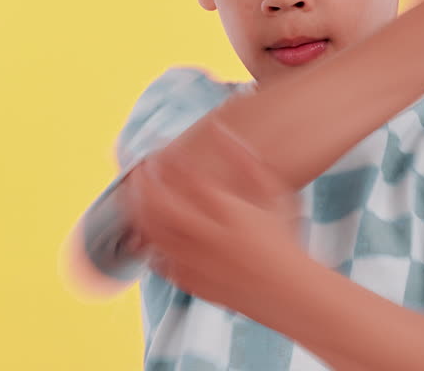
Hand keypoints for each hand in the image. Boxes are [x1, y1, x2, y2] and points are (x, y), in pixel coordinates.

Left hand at [124, 119, 306, 314]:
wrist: (288, 292)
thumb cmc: (284, 238)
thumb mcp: (272, 193)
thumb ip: (245, 160)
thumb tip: (222, 130)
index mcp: (226, 210)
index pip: (185, 178)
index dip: (166, 160)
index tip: (158, 148)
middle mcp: (206, 235)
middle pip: (158, 204)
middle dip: (142, 183)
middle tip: (138, 169)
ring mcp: (195, 261)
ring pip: (152, 232)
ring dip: (139, 210)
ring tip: (136, 195)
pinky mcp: (190, 281)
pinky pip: (158, 263)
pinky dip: (149, 245)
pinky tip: (149, 233)